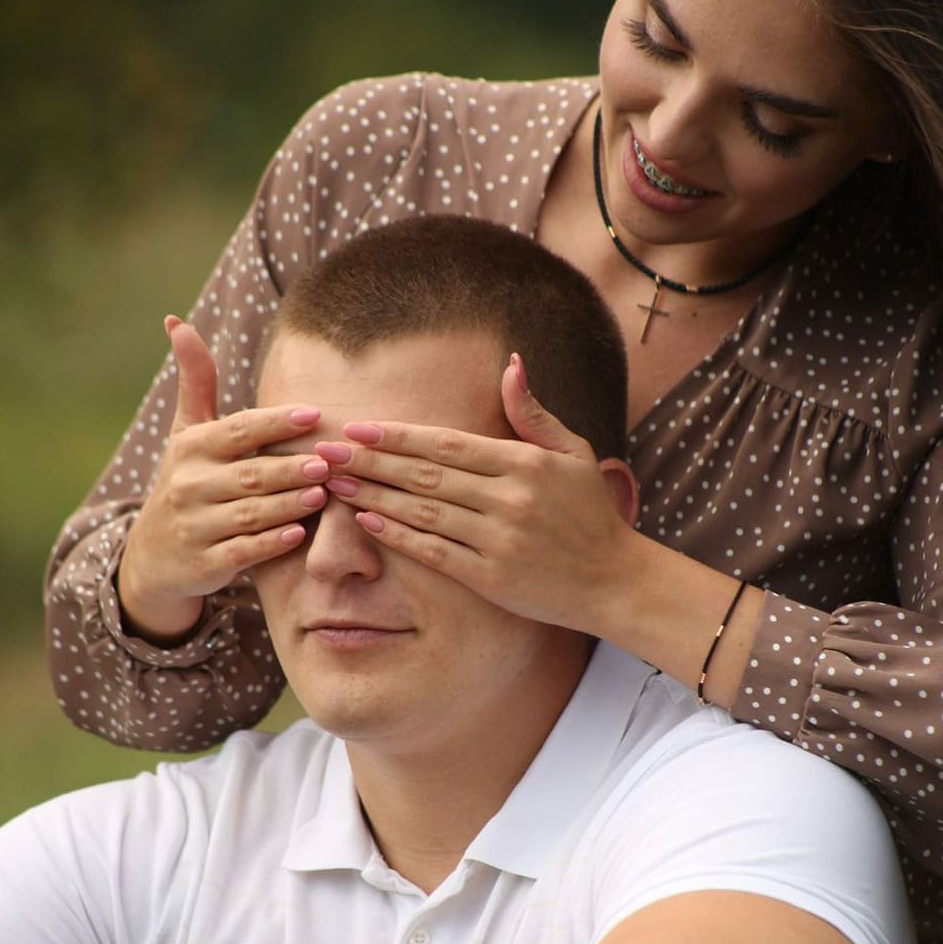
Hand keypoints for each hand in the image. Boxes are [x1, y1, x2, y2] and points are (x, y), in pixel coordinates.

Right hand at [117, 317, 328, 642]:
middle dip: (293, 466)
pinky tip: (298, 534)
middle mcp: (189, 485)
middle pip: (250, 472)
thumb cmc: (186, 483)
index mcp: (191, 448)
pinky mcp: (203, 563)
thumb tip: (178, 321)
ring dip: (288, 502)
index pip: (238, 430)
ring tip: (325, 492)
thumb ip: (196, 382)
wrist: (153, 559)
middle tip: (334, 459)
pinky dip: (269, 543)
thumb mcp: (186, 433)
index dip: (276, 422)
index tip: (315, 413)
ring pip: (249, 512)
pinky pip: (241, 552)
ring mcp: (195, 526)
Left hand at [316, 353, 641, 635]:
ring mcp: (499, 540)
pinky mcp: (492, 577)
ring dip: (376, 495)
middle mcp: (510, 499)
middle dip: (373, 461)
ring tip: (337, 482)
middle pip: (427, 475)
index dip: (399, 435)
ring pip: (424, 512)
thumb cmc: (591, 513)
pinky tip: (368, 520)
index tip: (359, 427)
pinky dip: (398, 535)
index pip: (448, 444)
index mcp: (525, 463)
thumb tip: (511, 363)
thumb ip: (534, 413)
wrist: (615, 580)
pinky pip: (435, 552)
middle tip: (328, 450)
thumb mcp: (573, 453)